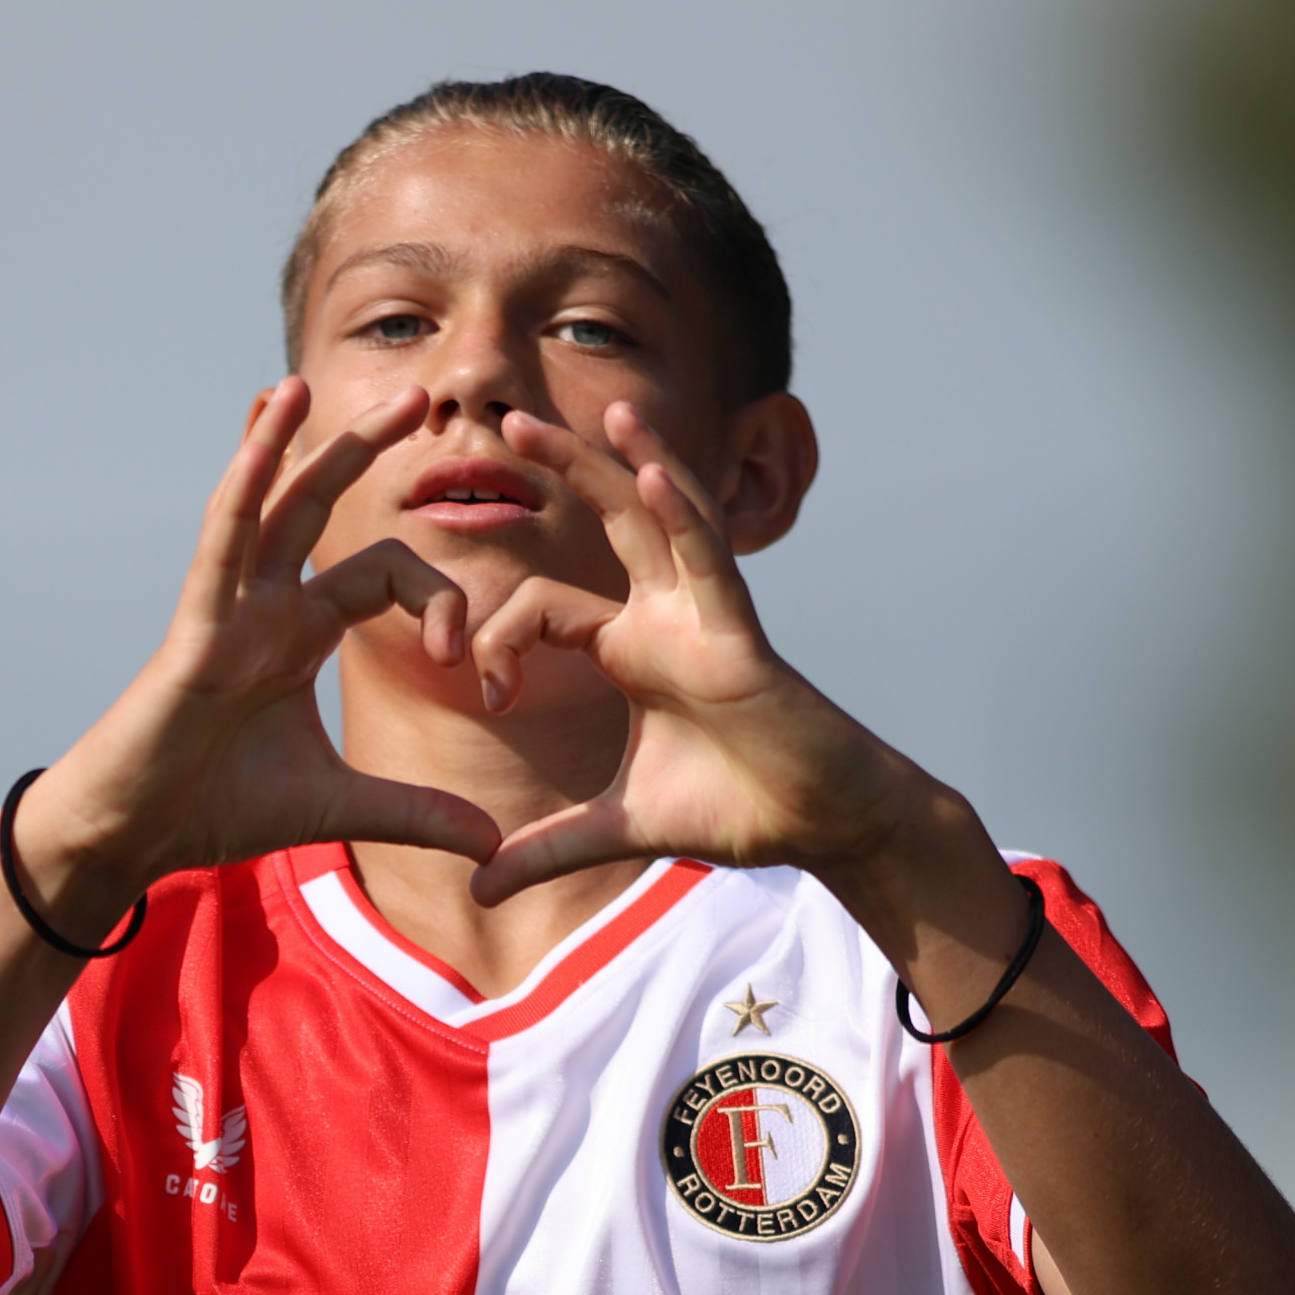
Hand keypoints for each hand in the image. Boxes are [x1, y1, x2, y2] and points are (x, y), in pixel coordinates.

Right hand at [20, 381, 503, 922]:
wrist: (136, 835)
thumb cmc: (215, 807)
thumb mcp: (338, 808)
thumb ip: (415, 813)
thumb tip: (493, 842)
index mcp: (299, 633)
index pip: (385, 576)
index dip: (440, 599)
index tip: (466, 661)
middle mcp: (264, 606)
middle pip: (320, 508)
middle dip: (365, 448)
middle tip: (419, 397)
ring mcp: (225, 611)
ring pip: (262, 508)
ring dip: (286, 443)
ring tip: (304, 381)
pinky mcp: (192, 631)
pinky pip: (219, 548)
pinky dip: (239, 494)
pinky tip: (258, 442)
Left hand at [464, 403, 916, 902]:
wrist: (817, 826)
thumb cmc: (733, 807)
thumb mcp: (617, 826)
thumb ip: (545, 847)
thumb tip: (477, 884)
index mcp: (629, 648)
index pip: (543, 608)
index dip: (501, 640)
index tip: (489, 695)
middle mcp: (664, 616)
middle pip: (606, 521)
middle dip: (562, 468)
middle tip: (509, 421)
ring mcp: (705, 616)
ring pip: (663, 521)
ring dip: (631, 462)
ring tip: (603, 410)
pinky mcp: (741, 634)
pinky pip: (707, 562)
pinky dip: (680, 517)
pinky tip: (653, 473)